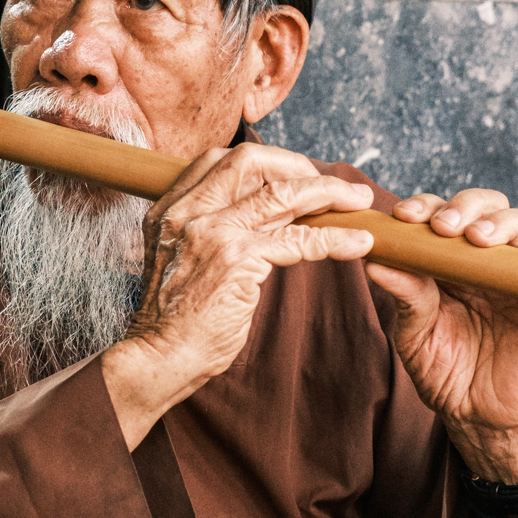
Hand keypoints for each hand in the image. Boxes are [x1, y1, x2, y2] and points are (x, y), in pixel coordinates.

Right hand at [102, 145, 374, 448]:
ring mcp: (212, 233)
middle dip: (299, 165)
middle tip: (331, 186)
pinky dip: (333, 238)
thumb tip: (258, 219)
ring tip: (359, 201)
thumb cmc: (174, 320)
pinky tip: (357, 243)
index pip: (220, 159)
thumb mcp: (180, 261)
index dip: (265, 161)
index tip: (293, 175)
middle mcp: (188, 212)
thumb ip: (206, 233)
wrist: (157, 358)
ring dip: (329, 193)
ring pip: (282, 194)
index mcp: (170, 208)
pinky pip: (297, 238)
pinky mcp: (237, 261)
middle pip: (251, 160)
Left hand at [365, 189, 517, 482]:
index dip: (426, 206)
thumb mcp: (413, 335)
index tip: (406, 217)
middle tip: (445, 227)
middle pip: (489, 208)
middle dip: (467, 207)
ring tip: (482, 238)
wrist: (474, 414)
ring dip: (508, 223)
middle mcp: (487, 260)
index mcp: (449, 259)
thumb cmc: (441, 369)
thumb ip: (405, 297)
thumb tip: (376, 261)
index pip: (443, 214)